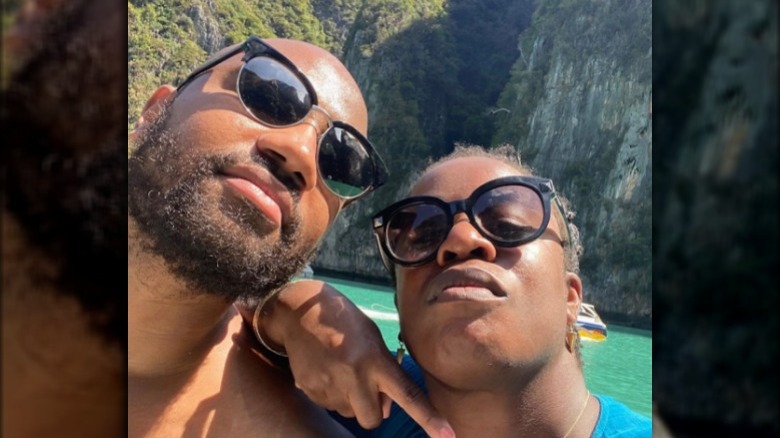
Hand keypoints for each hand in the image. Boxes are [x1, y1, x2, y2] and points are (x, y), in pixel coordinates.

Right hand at [246, 280, 453, 436]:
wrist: (299, 312)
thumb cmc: (345, 324)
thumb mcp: (372, 340)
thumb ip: (383, 374)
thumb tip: (383, 410)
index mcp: (376, 360)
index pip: (408, 394)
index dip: (429, 418)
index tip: (448, 436)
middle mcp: (354, 375)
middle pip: (373, 420)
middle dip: (373, 411)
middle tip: (365, 387)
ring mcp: (330, 385)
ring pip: (349, 414)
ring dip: (350, 400)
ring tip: (340, 368)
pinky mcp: (310, 389)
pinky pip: (328, 406)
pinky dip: (330, 394)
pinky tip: (325, 369)